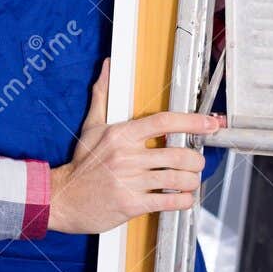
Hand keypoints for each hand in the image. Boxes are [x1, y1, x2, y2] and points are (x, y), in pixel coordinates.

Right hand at [46, 61, 220, 234]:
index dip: (192, 121)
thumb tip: (106, 67)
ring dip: (191, 181)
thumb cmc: (81, 165)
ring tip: (190, 180)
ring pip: (177, 179)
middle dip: (195, 160)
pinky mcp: (131, 204)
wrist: (63, 198)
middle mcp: (126, 157)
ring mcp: (129, 181)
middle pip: (177, 154)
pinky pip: (168, 201)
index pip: (163, 122)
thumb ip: (102, 96)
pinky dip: (183, 201)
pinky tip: (182, 198)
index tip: (209, 123)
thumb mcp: (91, 127)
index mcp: (121, 135)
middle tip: (196, 162)